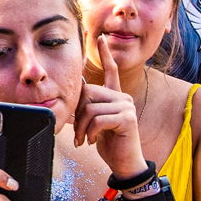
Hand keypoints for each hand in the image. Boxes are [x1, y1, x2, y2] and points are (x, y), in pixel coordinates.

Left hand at [75, 33, 144, 177]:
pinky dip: (91, 133)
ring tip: (86, 139)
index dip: (105, 54)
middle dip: (78, 115)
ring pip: (91, 108)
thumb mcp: (94, 123)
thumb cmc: (108, 143)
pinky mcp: (127, 118)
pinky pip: (98, 119)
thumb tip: (72, 94)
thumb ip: (87, 108)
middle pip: (88, 93)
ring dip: (83, 128)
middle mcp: (122, 97)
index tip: (100, 37)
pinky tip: (94, 141)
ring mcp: (126, 106)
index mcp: (115, 96)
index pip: (111, 70)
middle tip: (79, 133)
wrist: (124, 163)